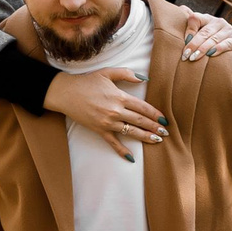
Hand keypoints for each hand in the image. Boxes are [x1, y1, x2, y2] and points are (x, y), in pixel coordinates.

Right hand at [45, 68, 164, 160]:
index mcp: (119, 96)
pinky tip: (131, 158)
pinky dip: (122, 151)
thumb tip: (143, 79)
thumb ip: (127, 74)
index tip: (164, 119)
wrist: (66, 93)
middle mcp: (116, 111)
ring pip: (131, 132)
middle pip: (140, 121)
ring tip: (157, 140)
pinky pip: (113, 142)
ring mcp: (108, 122)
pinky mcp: (99, 130)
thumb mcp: (107, 72)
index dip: (155, 114)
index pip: (143, 107)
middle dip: (155, 127)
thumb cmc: (86, 81)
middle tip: (165, 132)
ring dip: (145, 137)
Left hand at [181, 12, 231, 62]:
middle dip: (194, 44)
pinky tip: (210, 55)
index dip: (189, 30)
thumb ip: (192, 22)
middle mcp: (218, 22)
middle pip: (204, 32)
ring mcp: (227, 31)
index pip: (196, 18)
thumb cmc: (212, 36)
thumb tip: (181, 8)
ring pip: (213, 39)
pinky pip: (226, 44)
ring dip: (203, 49)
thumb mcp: (202, 28)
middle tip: (186, 54)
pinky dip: (217, 49)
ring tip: (194, 57)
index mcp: (207, 18)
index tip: (184, 42)